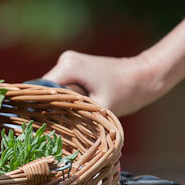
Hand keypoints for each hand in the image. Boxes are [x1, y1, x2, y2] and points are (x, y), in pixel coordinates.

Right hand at [42, 50, 165, 116]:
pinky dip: (68, 96)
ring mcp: (70, 60)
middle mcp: (66, 60)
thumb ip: (76, 113)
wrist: (144, 76)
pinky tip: (76, 107)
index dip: (40, 107)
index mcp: (69, 67)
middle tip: (55, 124)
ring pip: (55, 87)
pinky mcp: (76, 65)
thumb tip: (56, 123)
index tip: (41, 123)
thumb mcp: (100, 108)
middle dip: (51, 105)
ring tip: (68, 117)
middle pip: (47, 88)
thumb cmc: (126, 92)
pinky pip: (64, 84)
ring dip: (61, 101)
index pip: (42, 89)